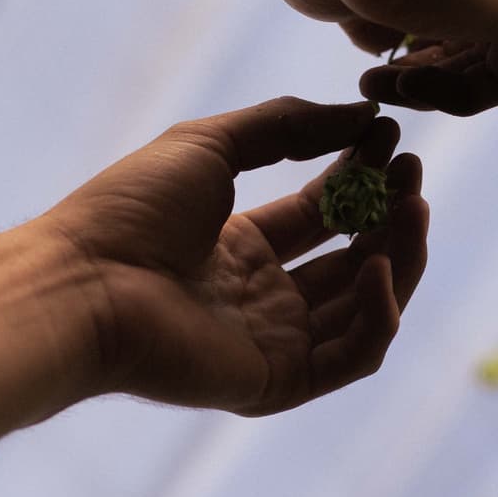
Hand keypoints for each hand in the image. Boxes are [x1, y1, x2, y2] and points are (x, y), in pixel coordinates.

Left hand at [37, 98, 426, 414]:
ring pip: (364, 307)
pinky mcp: (276, 381)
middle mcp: (260, 296)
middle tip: (414, 174)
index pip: (322, 212)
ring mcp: (271, 341)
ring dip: (399, 258)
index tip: (391, 138)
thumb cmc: (130, 210)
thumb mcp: (211, 144)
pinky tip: (379, 269)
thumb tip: (362, 115)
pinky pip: (352, 357)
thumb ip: (286, 125)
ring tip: (413, 209)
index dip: (360, 176)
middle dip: (389, 214)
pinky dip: (378, 316)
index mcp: (238, 245)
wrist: (83, 283)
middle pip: (351, 258)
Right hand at [264, 0, 497, 114]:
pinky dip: (455, 95)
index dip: (415, 33)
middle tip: (374, 82)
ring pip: (491, 48)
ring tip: (377, 87)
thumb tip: (383, 42)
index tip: (373, 59)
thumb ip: (373, 6)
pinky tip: (404, 86)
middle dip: (425, 60)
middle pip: (478, 15)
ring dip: (433, 82)